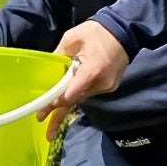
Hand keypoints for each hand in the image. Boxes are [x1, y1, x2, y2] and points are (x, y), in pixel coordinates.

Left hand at [37, 20, 128, 141]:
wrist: (124, 31)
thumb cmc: (97, 32)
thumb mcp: (71, 39)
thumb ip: (59, 55)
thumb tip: (50, 69)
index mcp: (90, 72)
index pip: (69, 95)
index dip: (54, 104)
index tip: (42, 114)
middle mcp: (100, 84)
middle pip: (75, 101)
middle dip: (60, 116)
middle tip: (48, 133)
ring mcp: (107, 87)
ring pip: (83, 97)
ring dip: (69, 101)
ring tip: (53, 110)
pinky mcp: (110, 86)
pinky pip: (91, 92)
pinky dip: (79, 92)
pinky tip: (72, 89)